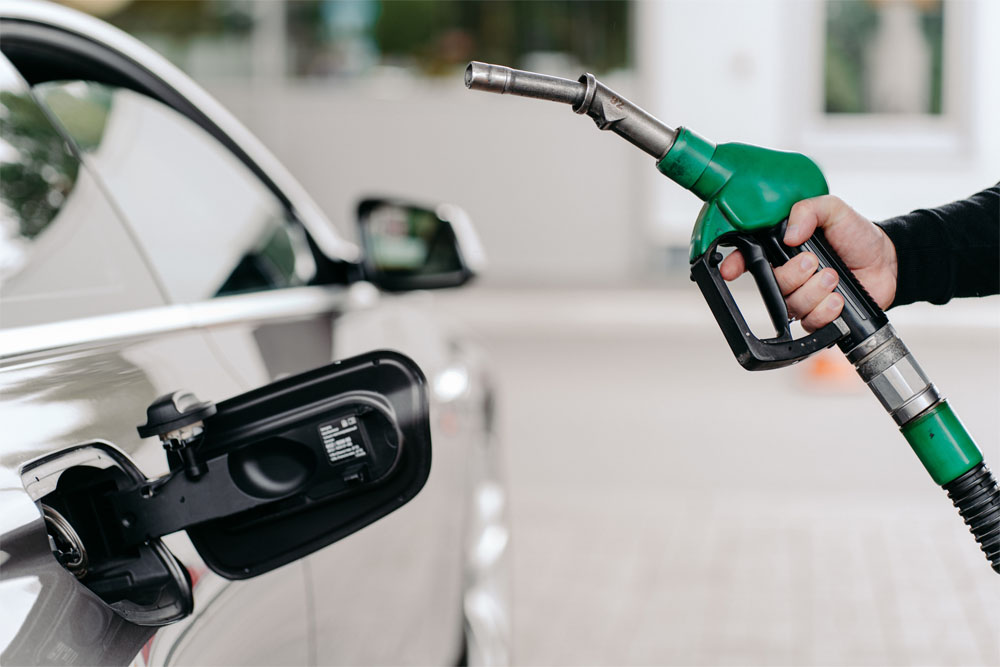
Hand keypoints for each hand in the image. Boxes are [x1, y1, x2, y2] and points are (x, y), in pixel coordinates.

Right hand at [719, 195, 897, 330]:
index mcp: (785, 250)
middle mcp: (789, 275)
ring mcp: (802, 297)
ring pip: (791, 305)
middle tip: (814, 262)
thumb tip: (789, 234)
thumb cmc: (858, 236)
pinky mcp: (818, 317)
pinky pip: (809, 322)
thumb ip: (808, 210)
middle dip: (794, 275)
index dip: (735, 265)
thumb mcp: (834, 210)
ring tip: (834, 278)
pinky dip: (825, 311)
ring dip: (815, 292)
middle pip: (772, 284)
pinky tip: (838, 299)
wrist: (887, 262)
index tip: (730, 270)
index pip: (750, 258)